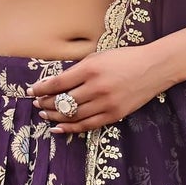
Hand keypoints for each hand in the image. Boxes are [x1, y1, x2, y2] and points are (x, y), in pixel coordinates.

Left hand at [28, 46, 168, 133]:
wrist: (154, 68)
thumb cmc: (124, 59)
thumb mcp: (99, 56)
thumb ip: (78, 70)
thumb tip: (55, 83)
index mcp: (91, 69)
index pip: (58, 83)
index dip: (41, 89)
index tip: (31, 91)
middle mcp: (97, 87)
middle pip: (63, 101)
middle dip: (46, 103)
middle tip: (37, 104)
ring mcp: (106, 103)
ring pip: (73, 115)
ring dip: (55, 116)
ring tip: (45, 114)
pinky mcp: (114, 115)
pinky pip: (87, 125)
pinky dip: (70, 128)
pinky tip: (59, 127)